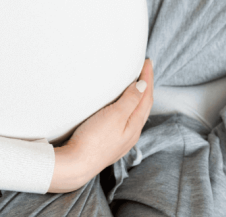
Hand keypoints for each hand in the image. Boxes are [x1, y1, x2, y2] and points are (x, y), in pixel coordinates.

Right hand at [47, 58, 153, 192]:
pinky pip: (127, 120)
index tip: (148, 62)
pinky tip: (123, 108)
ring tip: (137, 85)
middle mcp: (131, 133)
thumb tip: (143, 85)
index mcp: (135, 125)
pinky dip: (130, 107)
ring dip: (139, 97)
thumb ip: (130, 100)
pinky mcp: (111, 142)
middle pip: (144, 105)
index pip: (147, 96)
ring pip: (136, 113)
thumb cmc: (94, 139)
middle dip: (147, 86)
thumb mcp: (114, 115)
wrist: (77, 165)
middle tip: (145, 70)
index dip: (148, 78)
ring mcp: (122, 139)